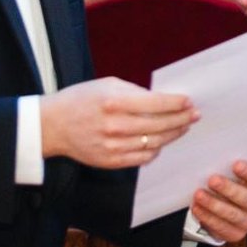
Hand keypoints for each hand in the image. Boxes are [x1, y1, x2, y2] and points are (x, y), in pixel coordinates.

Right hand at [39, 77, 196, 167]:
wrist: (51, 125)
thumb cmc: (80, 100)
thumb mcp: (107, 85)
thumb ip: (135, 91)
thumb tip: (162, 99)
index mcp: (114, 102)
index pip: (156, 104)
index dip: (177, 103)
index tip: (189, 102)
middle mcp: (115, 126)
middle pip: (160, 125)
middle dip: (182, 119)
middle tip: (195, 115)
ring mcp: (112, 146)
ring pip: (154, 143)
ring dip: (173, 135)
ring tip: (183, 127)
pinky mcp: (110, 161)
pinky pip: (141, 158)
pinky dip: (155, 151)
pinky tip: (162, 142)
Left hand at [190, 159, 246, 242]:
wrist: (228, 205)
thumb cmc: (233, 181)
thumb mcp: (237, 172)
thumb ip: (234, 165)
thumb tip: (217, 151)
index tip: (235, 164)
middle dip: (229, 189)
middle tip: (212, 179)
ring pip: (234, 215)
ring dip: (214, 204)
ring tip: (199, 194)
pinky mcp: (236, 234)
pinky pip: (222, 228)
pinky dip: (208, 217)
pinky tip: (197, 207)